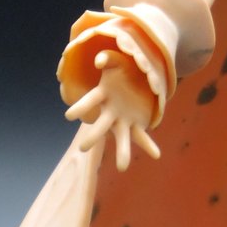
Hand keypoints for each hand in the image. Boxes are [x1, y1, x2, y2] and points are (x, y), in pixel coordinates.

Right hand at [65, 50, 160, 170]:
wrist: (134, 76)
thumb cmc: (121, 68)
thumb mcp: (116, 60)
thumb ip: (108, 58)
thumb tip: (99, 60)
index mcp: (103, 95)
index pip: (89, 101)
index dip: (80, 108)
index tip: (68, 116)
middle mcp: (110, 112)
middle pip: (101, 126)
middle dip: (93, 137)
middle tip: (83, 148)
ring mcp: (123, 120)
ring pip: (121, 137)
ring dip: (122, 151)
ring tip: (122, 167)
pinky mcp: (136, 122)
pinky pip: (142, 135)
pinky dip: (149, 145)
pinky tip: (157, 154)